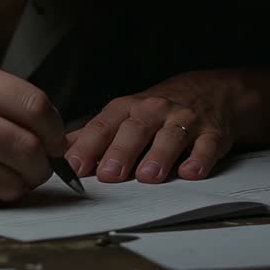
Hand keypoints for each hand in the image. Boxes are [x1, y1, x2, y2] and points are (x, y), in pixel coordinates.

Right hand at [0, 59, 67, 210]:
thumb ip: (5, 99)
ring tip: (8, 174)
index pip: (35, 106)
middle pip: (28, 149)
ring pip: (12, 183)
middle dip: (43, 163)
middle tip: (38, 164)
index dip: (55, 130)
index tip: (55, 140)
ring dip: (20, 184)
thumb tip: (55, 135)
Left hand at [64, 71, 240, 183]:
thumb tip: (57, 153)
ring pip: (171, 137)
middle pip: (135, 129)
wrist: (209, 92)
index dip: (88, 146)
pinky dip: (200, 159)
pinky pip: (206, 146)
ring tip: (148, 177)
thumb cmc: (157, 111)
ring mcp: (184, 121)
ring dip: (159, 156)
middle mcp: (154, 111)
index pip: (103, 126)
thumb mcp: (123, 115)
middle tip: (109, 174)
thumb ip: (93, 135)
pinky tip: (190, 172)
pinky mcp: (211, 133)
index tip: (74, 166)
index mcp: (127, 109)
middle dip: (121, 152)